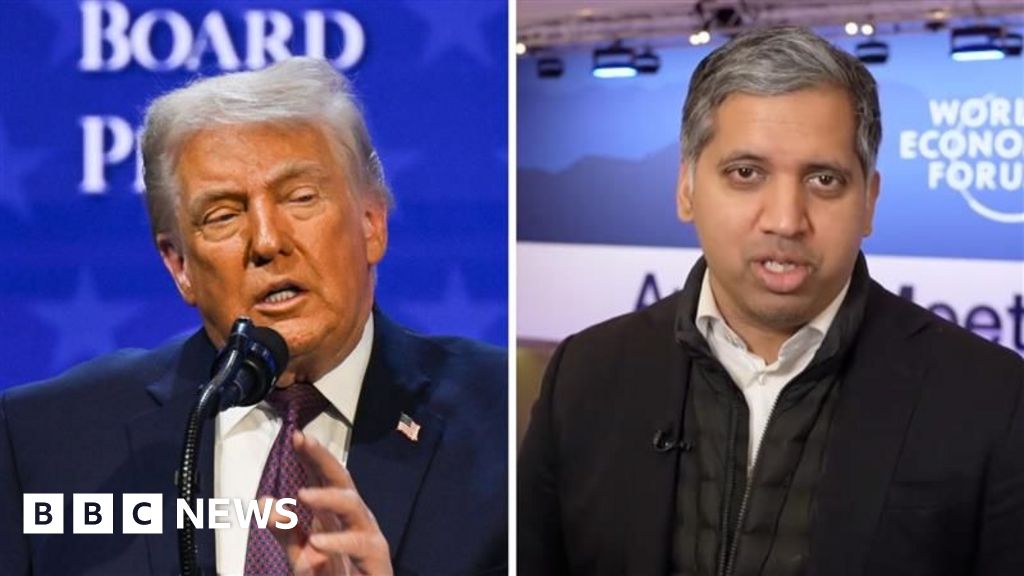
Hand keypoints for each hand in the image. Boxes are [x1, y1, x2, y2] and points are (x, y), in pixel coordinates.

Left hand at [265, 432, 392, 575]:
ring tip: (302, 494)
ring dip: (328, 497)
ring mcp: (367, 535)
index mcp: (334, 513)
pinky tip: (316, 542)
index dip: (312, 455)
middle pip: (342, 479)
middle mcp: (353, 518)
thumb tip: (262, 501)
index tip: (295, 436)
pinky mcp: (376, 557)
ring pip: (354, 505)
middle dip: (324, 459)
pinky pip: (359, 544)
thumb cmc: (332, 575)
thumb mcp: (300, 553)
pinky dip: (338, 542)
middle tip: (305, 442)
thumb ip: (284, 529)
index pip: (324, 476)